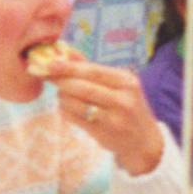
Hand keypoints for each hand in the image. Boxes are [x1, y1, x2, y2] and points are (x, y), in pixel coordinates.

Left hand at [48, 58, 164, 175]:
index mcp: (127, 81)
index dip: (69, 67)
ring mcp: (115, 119)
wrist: (144, 141)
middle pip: (83, 87)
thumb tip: (66, 52)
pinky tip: (66, 108)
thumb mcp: (118, 85)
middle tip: (47, 76)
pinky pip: (75, 118)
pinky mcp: (105, 134)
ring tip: (61, 94)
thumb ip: (92, 69)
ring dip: (62, 97)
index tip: (50, 63)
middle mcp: (124, 99)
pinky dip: (65, 110)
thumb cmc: (126, 106)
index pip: (93, 71)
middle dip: (61, 81)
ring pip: (76, 104)